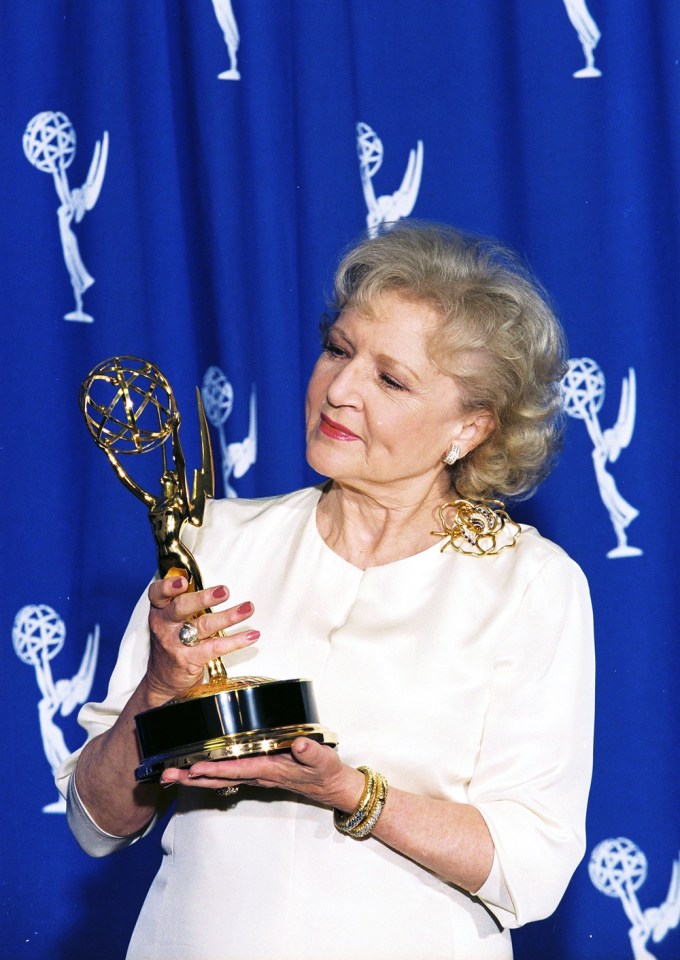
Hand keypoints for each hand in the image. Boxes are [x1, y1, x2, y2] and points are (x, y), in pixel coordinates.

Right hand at [144, 574, 259, 701]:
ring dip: (229, 616)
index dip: (168, 586)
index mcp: (160, 611)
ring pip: (204, 626)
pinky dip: (236, 640)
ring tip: (247, 609)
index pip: (158, 594)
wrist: (164, 682)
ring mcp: (176, 644)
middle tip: (224, 591)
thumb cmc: (173, 644)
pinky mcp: (189, 660)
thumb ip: (186, 603)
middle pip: (182, 607)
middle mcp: (165, 626)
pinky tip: (251, 635)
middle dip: (204, 598)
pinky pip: (216, 647)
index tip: (183, 581)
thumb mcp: (170, 622)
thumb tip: (214, 586)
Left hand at [160, 738, 364, 810]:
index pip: (237, 769)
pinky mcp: (257, 773)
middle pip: (219, 778)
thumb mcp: (324, 759)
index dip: (215, 769)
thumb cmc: (326, 771)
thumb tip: (300, 744)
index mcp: (270, 770)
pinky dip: (208, 774)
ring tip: (169, 774)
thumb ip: (311, 751)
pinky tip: (195, 772)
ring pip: (219, 778)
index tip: (193, 768)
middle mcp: (258, 775)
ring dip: (194, 777)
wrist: (332, 787)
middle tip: (165, 775)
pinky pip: (227, 775)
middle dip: (191, 777)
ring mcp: (256, 776)